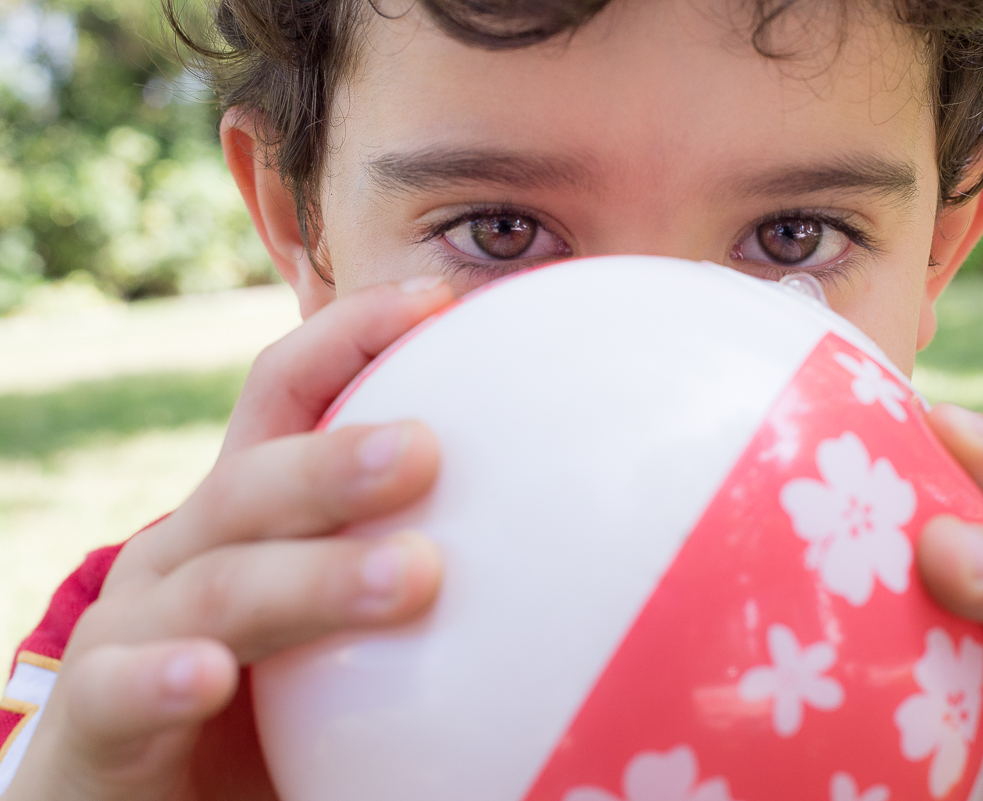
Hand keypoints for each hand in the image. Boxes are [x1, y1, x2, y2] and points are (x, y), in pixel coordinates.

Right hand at [4, 278, 455, 800]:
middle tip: (428, 451)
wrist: (142, 794)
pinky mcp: (97, 714)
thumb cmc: (271, 698)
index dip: (350, 335)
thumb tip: (564, 546)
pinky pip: (123, 692)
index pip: (287, 393)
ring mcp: (135, 625)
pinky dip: (163, 679)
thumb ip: (424, 575)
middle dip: (337, 459)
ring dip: (313, 576)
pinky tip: (208, 676)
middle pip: (256, 481)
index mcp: (249, 510)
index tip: (439, 301)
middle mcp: (186, 549)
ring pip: (222, 584)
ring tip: (410, 575)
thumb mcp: (348, 623)